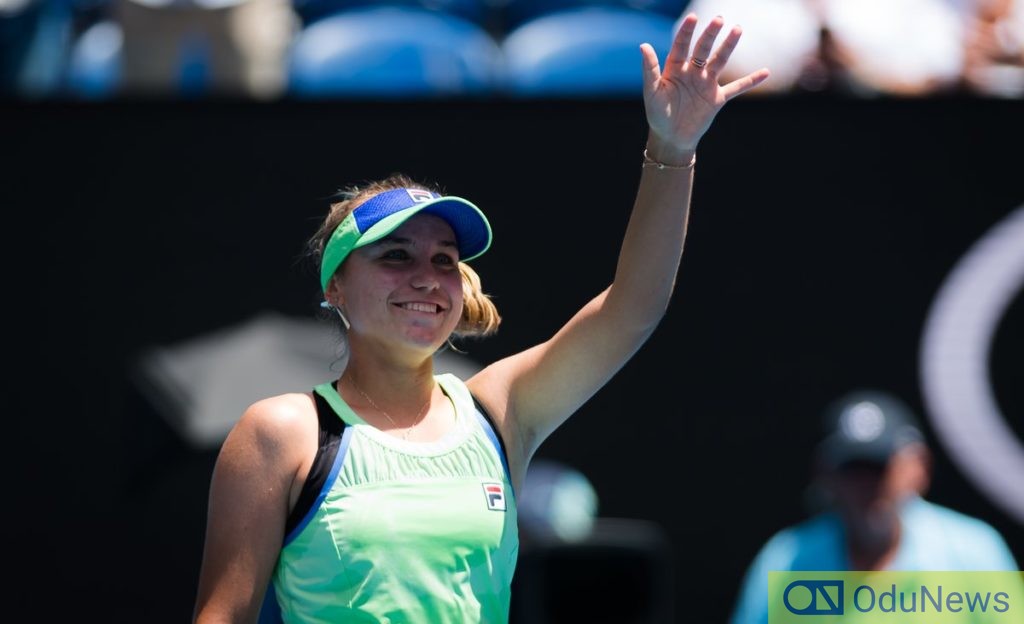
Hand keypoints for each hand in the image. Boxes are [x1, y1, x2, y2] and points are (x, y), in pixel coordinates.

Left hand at [641, 14, 769, 161]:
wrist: (671, 139)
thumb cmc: (657, 115)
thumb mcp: (651, 92)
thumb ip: (649, 69)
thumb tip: (643, 45)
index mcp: (674, 69)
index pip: (681, 46)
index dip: (687, 32)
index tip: (693, 18)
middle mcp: (692, 72)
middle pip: (703, 50)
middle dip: (711, 35)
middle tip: (719, 19)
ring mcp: (706, 84)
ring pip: (719, 61)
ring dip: (728, 46)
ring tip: (738, 29)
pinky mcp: (717, 98)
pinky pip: (737, 87)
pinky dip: (751, 81)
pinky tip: (766, 72)